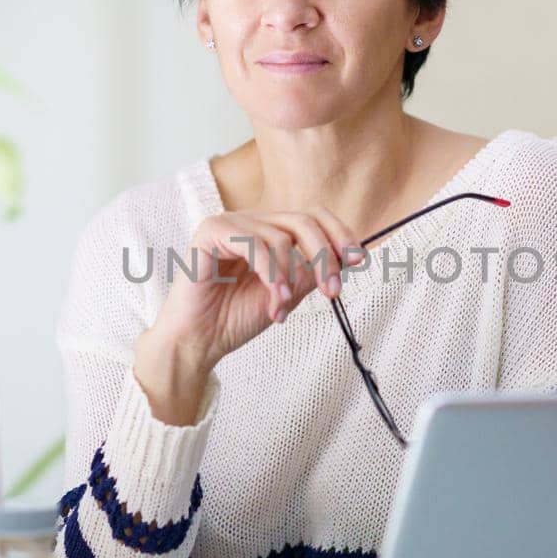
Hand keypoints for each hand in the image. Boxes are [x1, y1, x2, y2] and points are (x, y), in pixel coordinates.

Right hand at [152, 206, 361, 370]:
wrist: (198, 341)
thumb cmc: (235, 317)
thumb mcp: (287, 293)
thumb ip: (311, 273)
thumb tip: (347, 257)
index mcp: (269, 231)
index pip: (313, 215)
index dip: (339, 234)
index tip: (358, 260)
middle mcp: (251, 221)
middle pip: (303, 221)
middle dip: (324, 258)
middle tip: (333, 291)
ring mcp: (229, 223)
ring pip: (280, 236)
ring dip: (290, 278)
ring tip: (282, 307)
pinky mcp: (209, 232)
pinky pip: (252, 243)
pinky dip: (270, 273)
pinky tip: (273, 299)